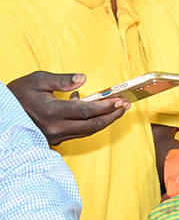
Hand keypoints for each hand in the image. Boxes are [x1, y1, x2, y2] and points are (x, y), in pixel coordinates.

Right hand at [8, 71, 128, 145]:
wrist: (1, 113)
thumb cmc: (18, 94)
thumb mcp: (37, 80)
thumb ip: (61, 80)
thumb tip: (83, 79)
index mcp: (51, 112)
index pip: (86, 111)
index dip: (106, 107)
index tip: (120, 101)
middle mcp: (55, 128)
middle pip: (92, 125)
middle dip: (112, 116)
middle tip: (125, 106)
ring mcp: (55, 136)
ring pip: (87, 131)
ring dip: (104, 120)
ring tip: (118, 109)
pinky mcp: (54, 140)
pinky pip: (78, 132)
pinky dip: (90, 123)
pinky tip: (95, 110)